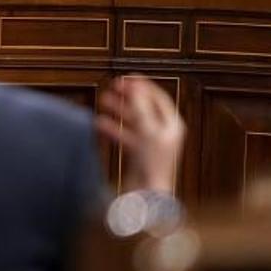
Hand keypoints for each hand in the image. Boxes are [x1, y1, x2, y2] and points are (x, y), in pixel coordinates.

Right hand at [97, 75, 184, 192]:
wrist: (148, 193)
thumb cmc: (154, 164)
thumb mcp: (147, 130)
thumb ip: (140, 108)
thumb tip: (136, 90)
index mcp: (171, 125)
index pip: (158, 98)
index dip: (143, 86)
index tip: (128, 77)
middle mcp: (163, 133)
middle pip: (144, 107)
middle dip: (128, 97)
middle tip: (113, 87)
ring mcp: (150, 144)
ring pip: (132, 120)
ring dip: (118, 110)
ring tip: (102, 101)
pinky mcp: (138, 155)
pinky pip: (124, 135)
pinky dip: (113, 128)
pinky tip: (99, 124)